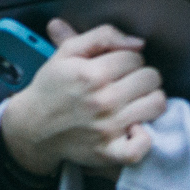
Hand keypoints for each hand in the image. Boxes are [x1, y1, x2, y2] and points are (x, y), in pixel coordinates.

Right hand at [0, 19, 165, 177]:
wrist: (32, 126)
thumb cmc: (52, 88)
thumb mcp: (67, 52)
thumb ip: (102, 36)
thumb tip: (137, 42)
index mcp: (91, 73)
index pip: (135, 56)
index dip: (127, 59)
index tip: (117, 67)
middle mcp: (102, 100)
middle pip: (151, 78)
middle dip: (140, 76)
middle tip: (126, 84)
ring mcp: (108, 128)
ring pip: (157, 104)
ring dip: (148, 100)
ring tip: (133, 101)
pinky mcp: (109, 152)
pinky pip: (143, 146)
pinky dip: (144, 138)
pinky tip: (134, 128)